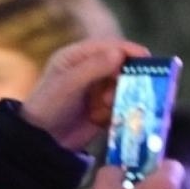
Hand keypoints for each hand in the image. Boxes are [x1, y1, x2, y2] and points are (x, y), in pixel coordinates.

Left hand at [21, 38, 149, 149]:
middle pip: (121, 67)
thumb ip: (93, 67)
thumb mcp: (68, 84)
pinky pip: (121, 106)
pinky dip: (116, 111)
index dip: (129, 50)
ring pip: (123, 88)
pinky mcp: (103, 109)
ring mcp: (97, 90)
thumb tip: (119, 52)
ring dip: (118, 97)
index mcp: (77, 56)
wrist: (41, 141)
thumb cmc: (47, 106)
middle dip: (125, 79)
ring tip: (102, 107)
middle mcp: (89, 70)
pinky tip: (101, 118)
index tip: (147, 58)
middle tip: (125, 90)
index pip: (109, 46)